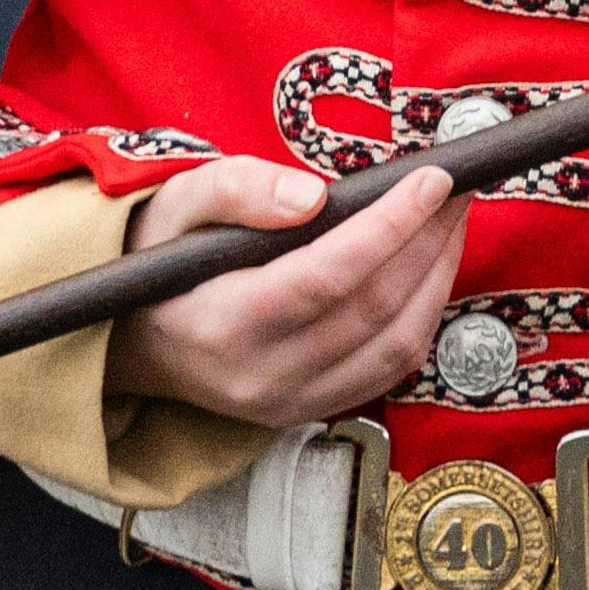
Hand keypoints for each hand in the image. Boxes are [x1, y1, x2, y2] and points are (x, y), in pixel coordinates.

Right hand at [96, 158, 461, 425]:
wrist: (130, 338)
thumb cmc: (159, 259)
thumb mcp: (176, 203)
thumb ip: (237, 189)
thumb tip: (313, 194)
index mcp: (221, 323)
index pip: (326, 277)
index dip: (389, 226)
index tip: (432, 179)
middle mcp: (259, 376)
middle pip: (372, 309)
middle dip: (427, 241)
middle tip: (457, 186)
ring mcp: (288, 403)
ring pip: (395, 345)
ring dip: (438, 279)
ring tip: (451, 220)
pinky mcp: (310, 411)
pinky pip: (389, 370)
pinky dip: (423, 316)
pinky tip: (429, 270)